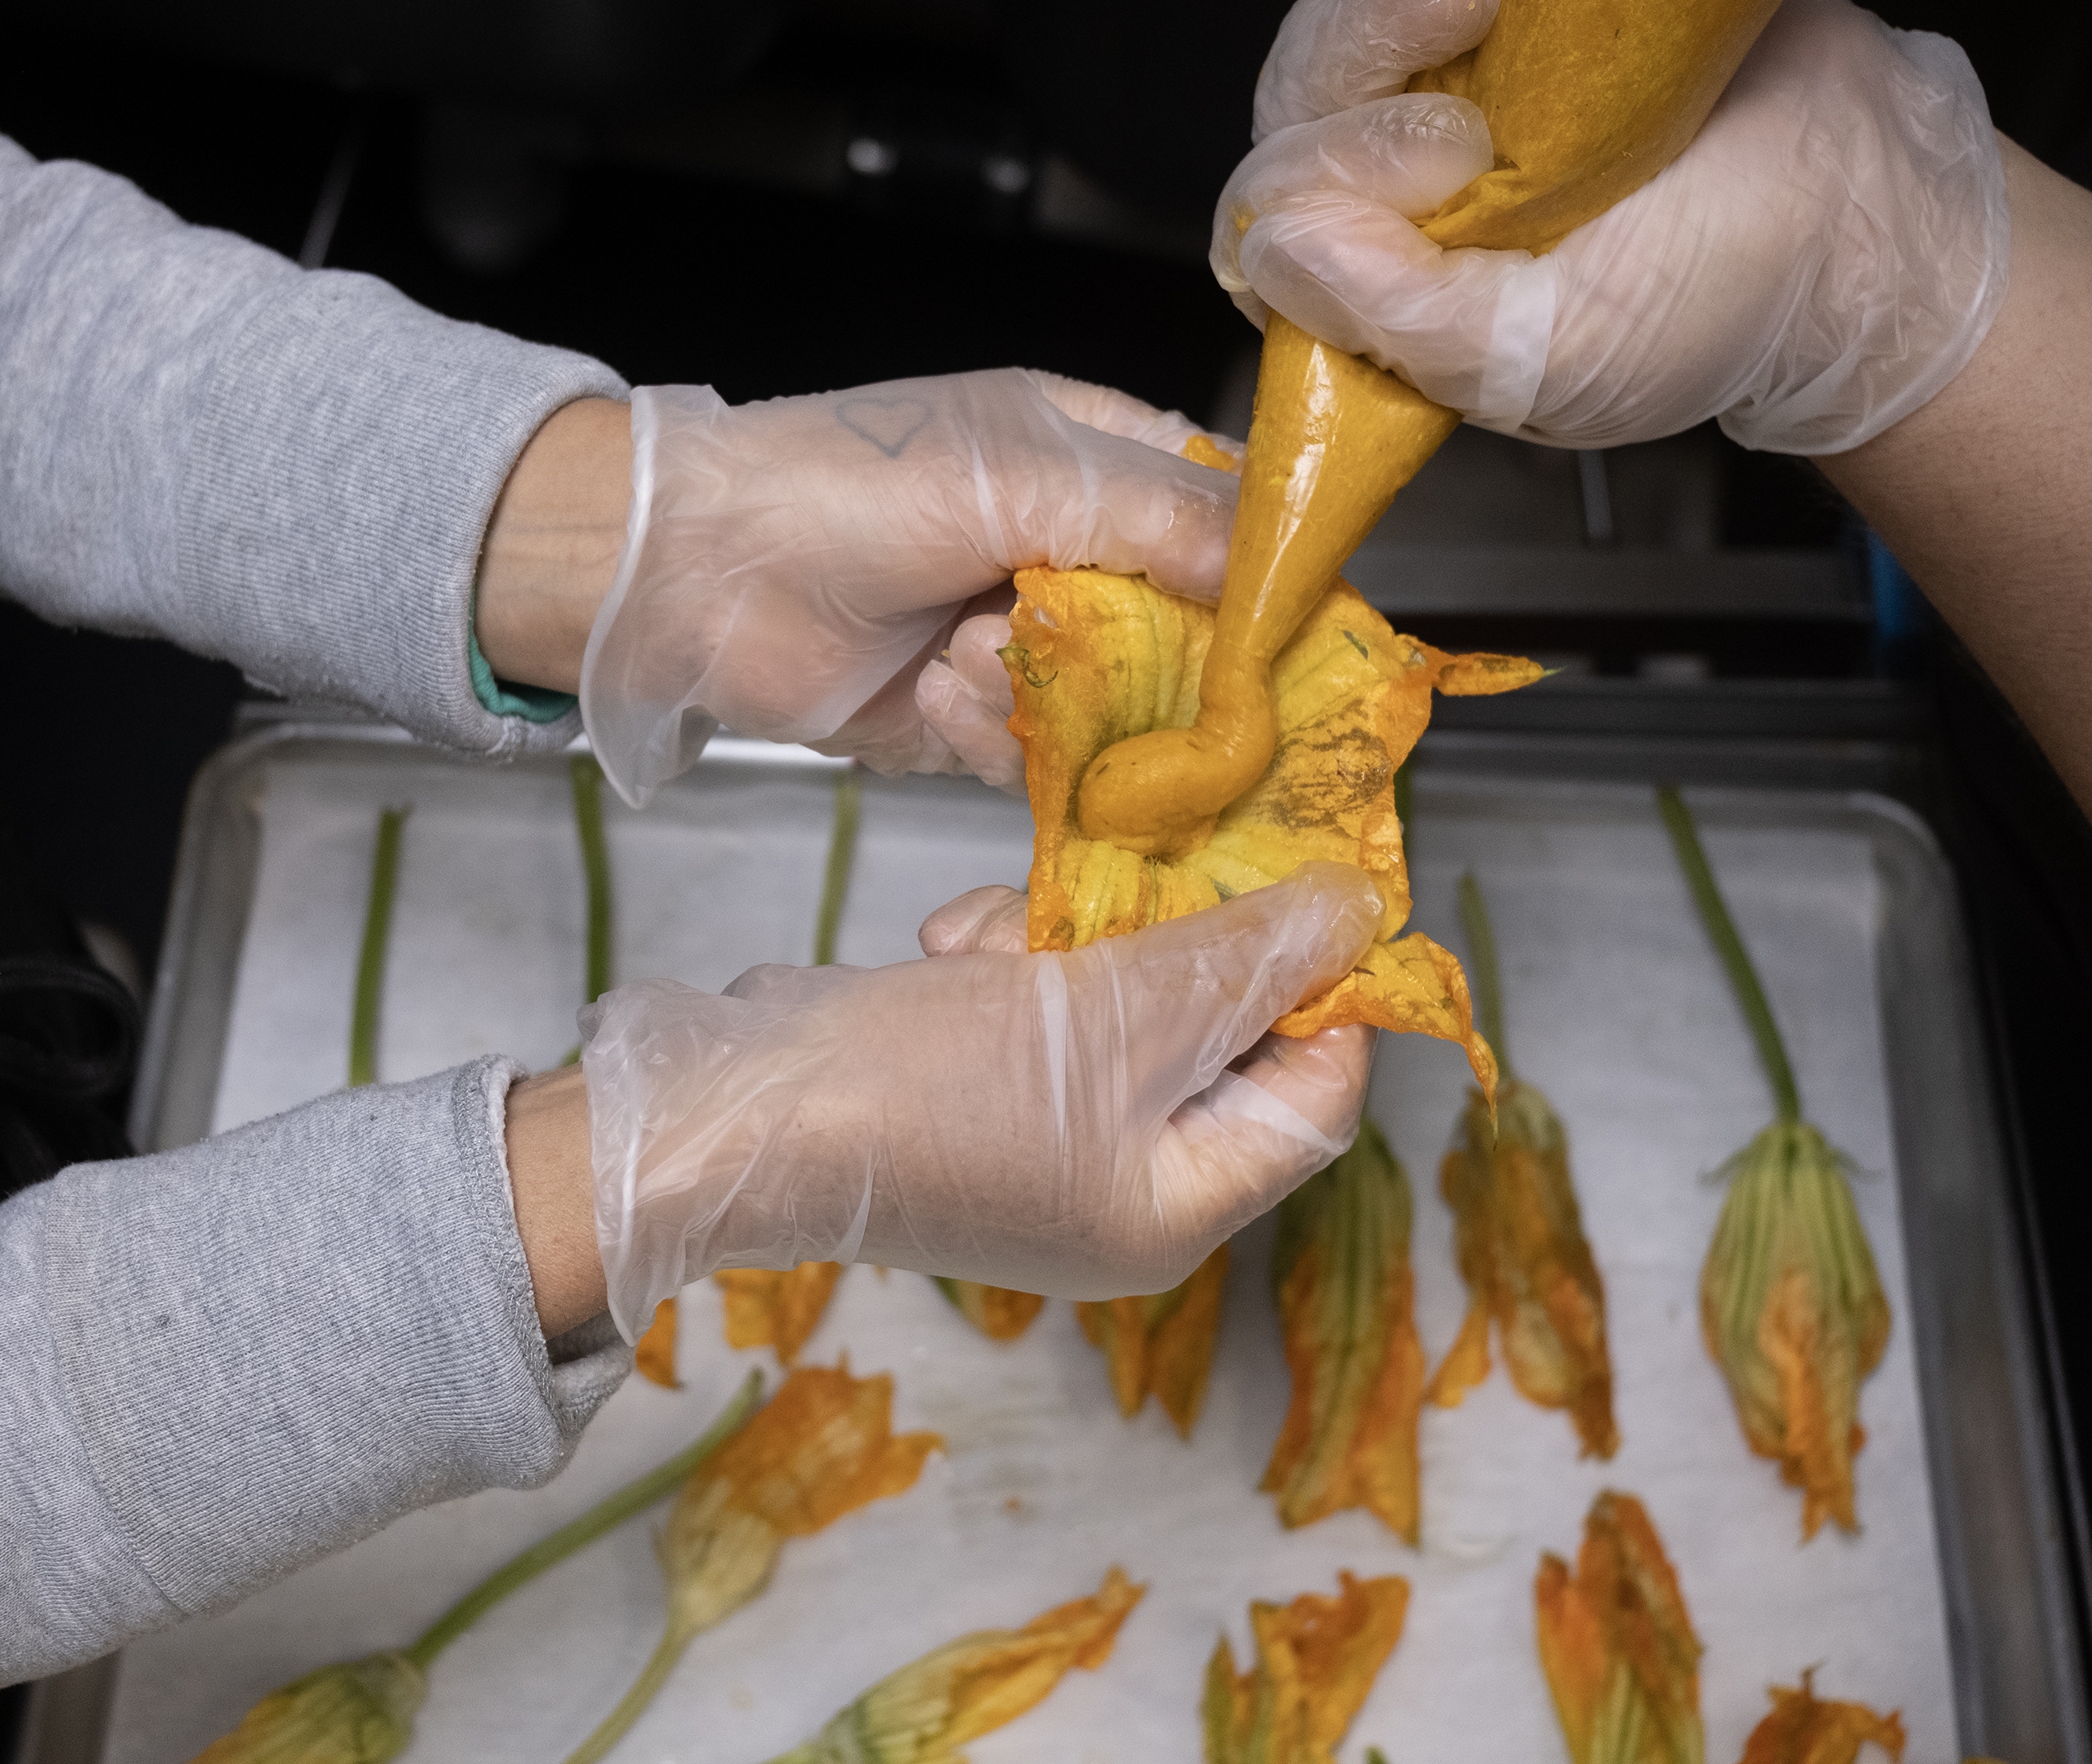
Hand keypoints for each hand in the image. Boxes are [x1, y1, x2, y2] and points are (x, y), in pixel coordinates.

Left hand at [576, 370, 1239, 803]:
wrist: (694, 575)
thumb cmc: (849, 487)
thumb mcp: (1021, 473)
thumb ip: (1157, 515)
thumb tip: (1275, 570)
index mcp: (1099, 456)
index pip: (1226, 519)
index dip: (1263, 579)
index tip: (1283, 636)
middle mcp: (1076, 551)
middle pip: (1186, 635)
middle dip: (1152, 664)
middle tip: (1129, 680)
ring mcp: (1027, 641)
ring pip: (1118, 709)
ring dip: (1042, 695)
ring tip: (960, 652)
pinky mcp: (977, 721)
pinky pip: (1037, 758)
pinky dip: (985, 734)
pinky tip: (928, 691)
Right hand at [578, 863, 1381, 1336]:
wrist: (732, 1114)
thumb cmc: (928, 1089)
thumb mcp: (1109, 1012)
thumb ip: (1239, 959)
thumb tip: (1359, 912)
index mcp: (1180, 1207)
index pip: (1317, 1096)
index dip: (1328, 991)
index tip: (1304, 886)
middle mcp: (1123, 1190)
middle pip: (1216, 1036)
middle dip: (1162, 948)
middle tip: (1129, 885)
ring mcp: (1046, 1142)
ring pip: (1121, 996)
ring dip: (1065, 941)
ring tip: (1000, 943)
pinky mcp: (977, 1089)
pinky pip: (1039, 1002)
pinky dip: (1002, 960)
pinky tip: (944, 954)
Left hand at [1217, 0, 2009, 454]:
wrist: (1862, 202)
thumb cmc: (1714, 304)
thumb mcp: (1555, 361)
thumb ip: (1408, 322)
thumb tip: (1279, 250)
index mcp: (1387, 277)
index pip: (1281, 210)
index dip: (1333, 166)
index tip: (1453, 147)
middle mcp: (1398, 172)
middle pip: (1305, 82)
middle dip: (1365, 28)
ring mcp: (1450, 67)